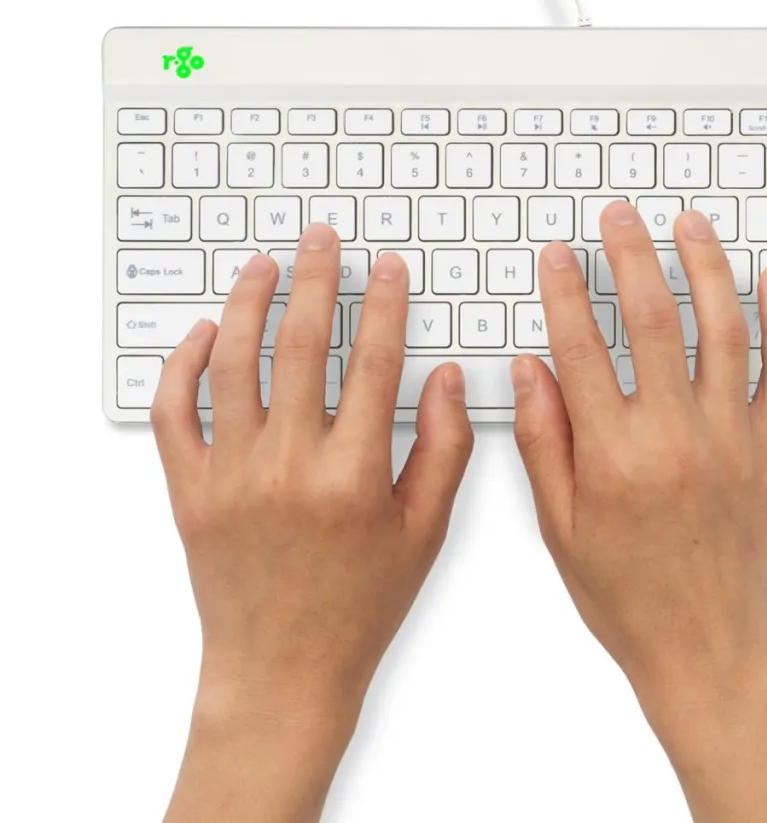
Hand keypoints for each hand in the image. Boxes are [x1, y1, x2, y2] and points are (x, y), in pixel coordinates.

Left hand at [153, 224, 472, 822]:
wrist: (282, 670)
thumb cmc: (359, 606)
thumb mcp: (424, 532)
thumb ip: (445, 448)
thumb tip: (447, 377)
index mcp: (353, 475)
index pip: (376, 364)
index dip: (387, 306)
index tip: (390, 270)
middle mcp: (288, 466)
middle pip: (301, 346)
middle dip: (316, 280)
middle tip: (322, 239)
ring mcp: (232, 475)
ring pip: (233, 365)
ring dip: (250, 305)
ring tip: (264, 265)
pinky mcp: (191, 491)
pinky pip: (175, 413)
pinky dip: (183, 365)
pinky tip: (205, 334)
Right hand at [512, 202, 766, 821]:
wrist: (710, 654)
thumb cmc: (629, 600)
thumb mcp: (561, 531)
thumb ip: (543, 444)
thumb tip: (530, 370)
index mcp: (614, 456)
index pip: (581, 349)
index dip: (563, 292)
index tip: (557, 254)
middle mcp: (674, 437)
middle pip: (651, 320)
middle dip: (631, 255)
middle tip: (620, 216)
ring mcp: (731, 440)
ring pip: (721, 330)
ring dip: (704, 268)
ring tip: (688, 225)